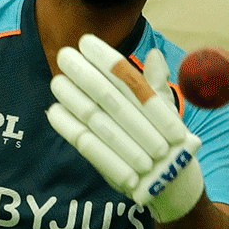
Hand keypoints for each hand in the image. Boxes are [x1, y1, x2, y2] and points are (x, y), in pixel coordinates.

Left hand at [46, 37, 204, 223]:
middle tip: (64, 54)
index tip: (86, 41)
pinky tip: (53, 112)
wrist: (175, 188)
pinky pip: (89, 147)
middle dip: (85, 74)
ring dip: (73, 100)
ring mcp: (132, 151)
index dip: (106, 59)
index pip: (128, 79)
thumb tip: (153, 55)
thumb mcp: (167, 111)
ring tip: (55, 81)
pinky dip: (70, 129)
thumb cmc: (169, 142)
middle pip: (110, 96)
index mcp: (159, 109)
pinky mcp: (116, 171)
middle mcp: (147, 129)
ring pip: (97, 120)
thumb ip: (156, 85)